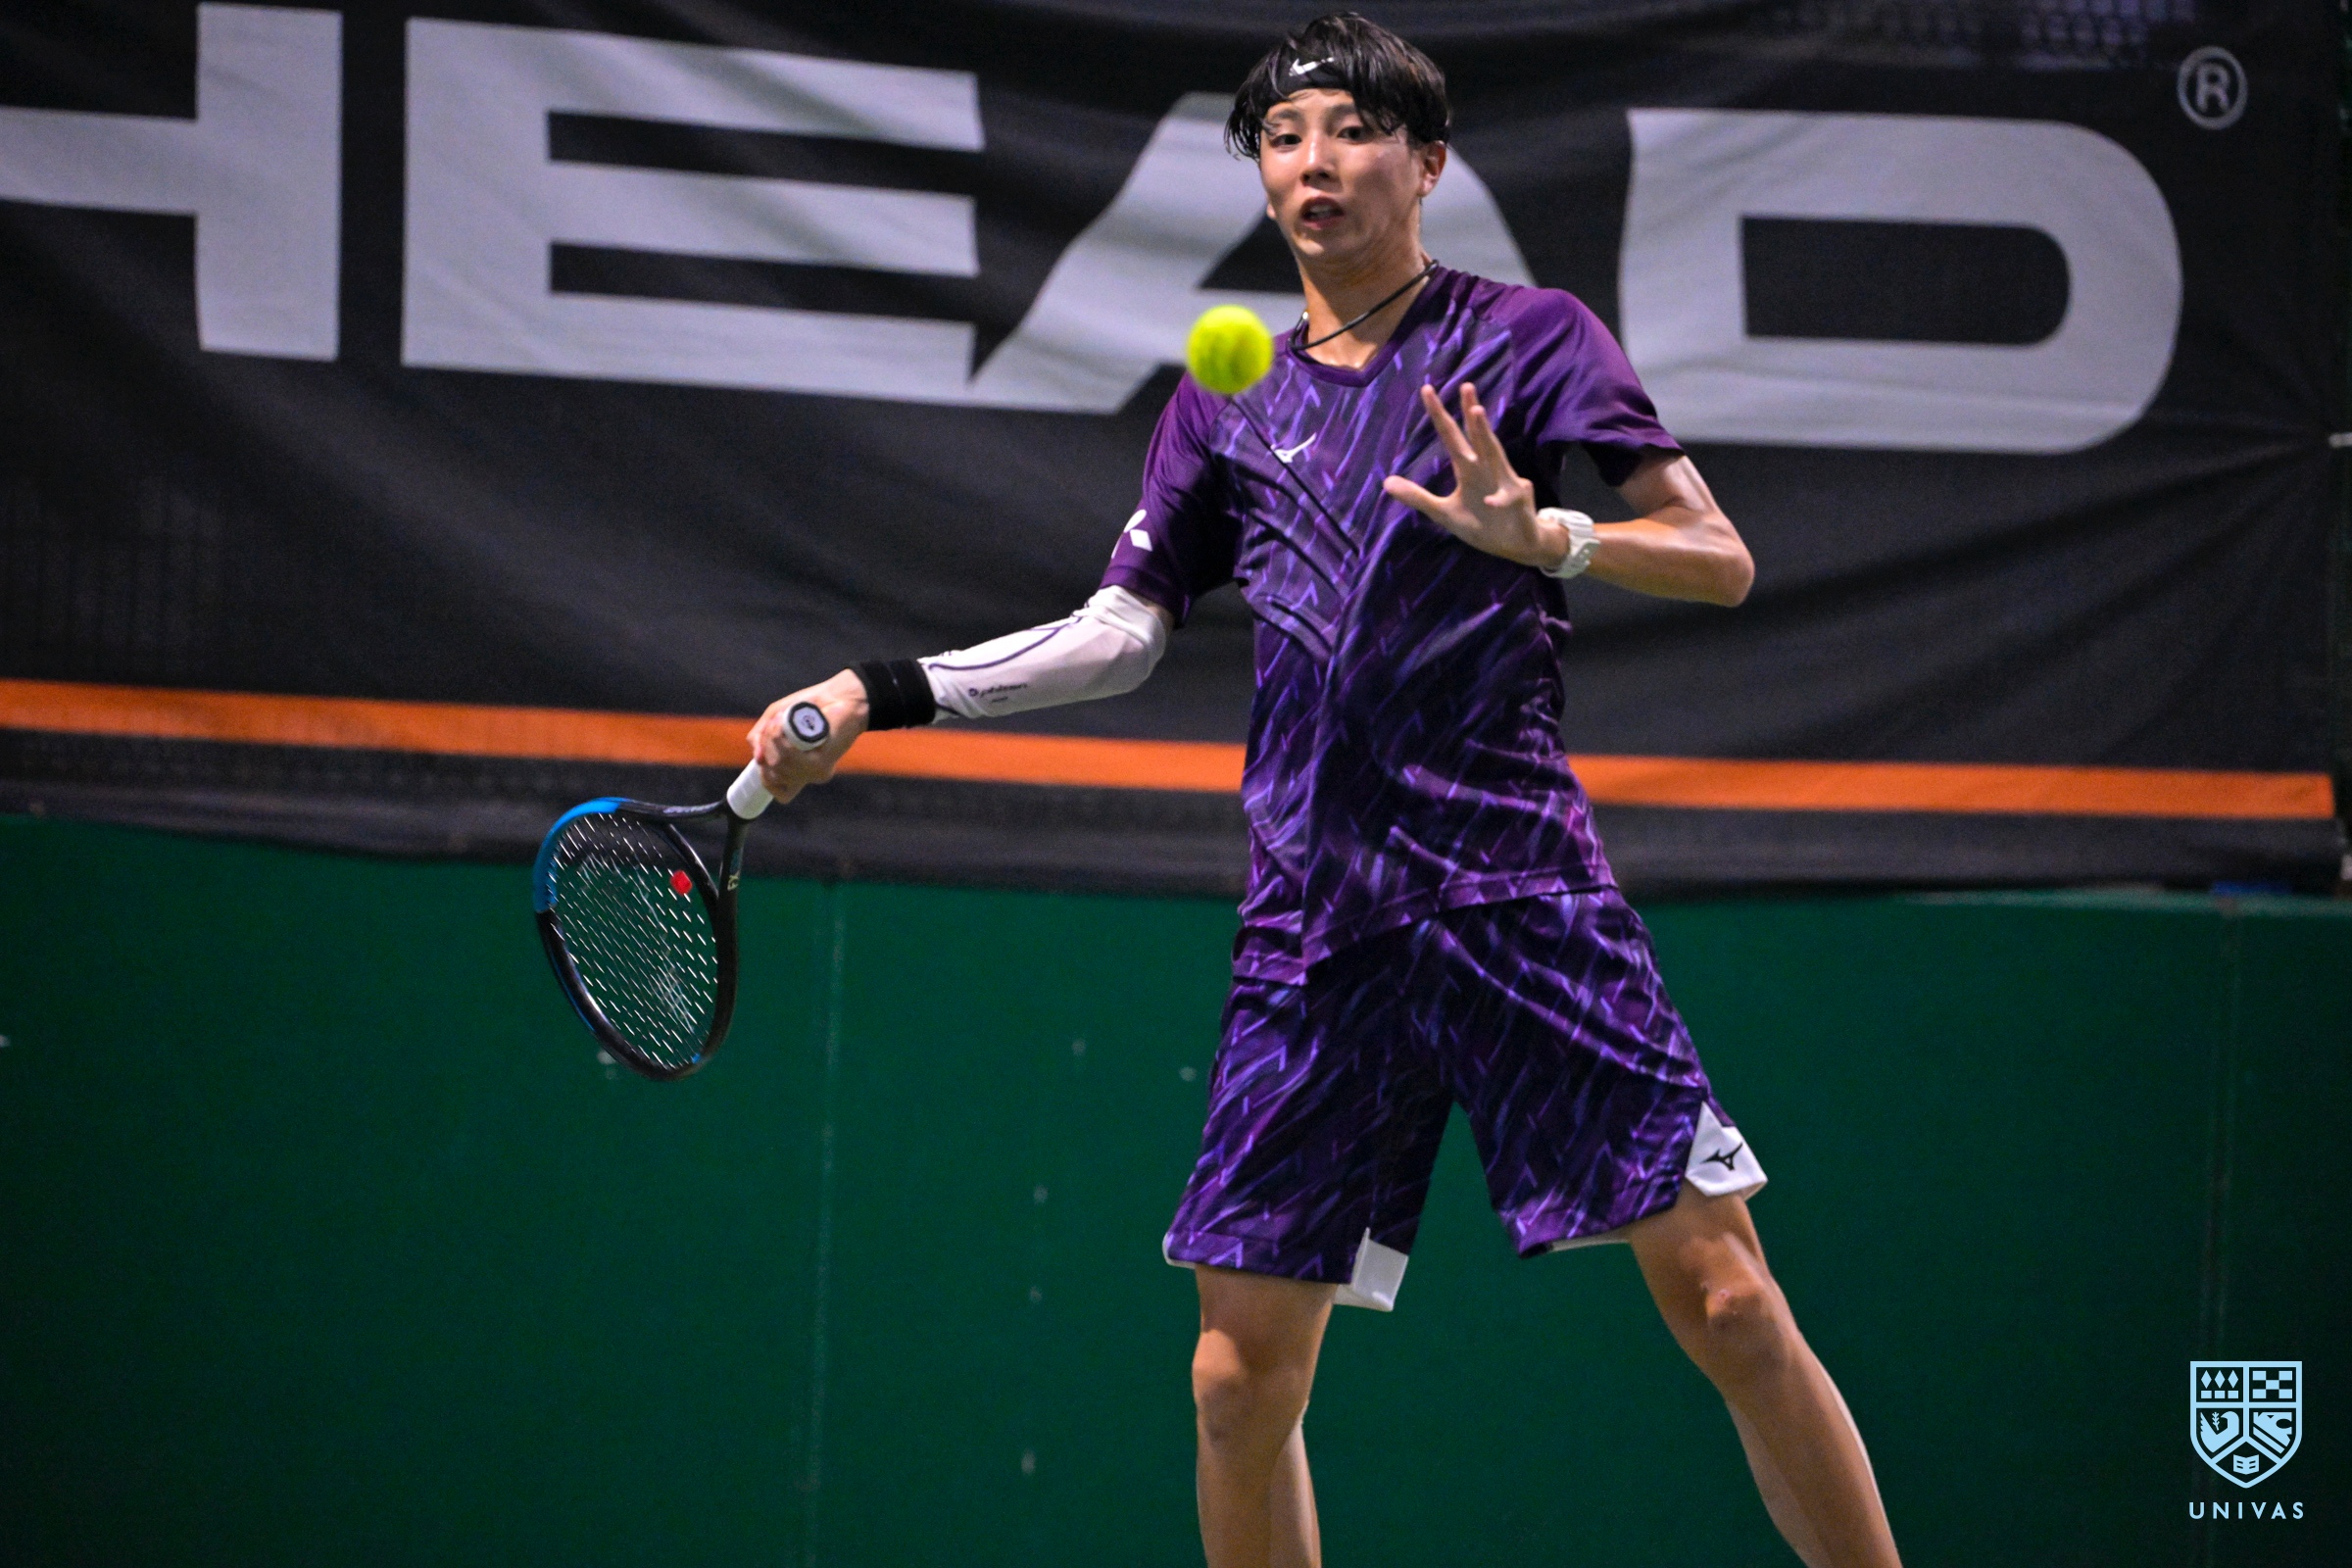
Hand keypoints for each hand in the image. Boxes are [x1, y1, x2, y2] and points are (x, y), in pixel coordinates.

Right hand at [747, 668, 870, 803]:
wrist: (839, 696)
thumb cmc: (808, 707)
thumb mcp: (774, 720)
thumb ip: (761, 739)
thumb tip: (758, 760)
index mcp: (798, 770)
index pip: (778, 791)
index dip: (765, 775)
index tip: (764, 753)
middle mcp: (808, 775)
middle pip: (772, 775)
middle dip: (766, 746)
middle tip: (775, 724)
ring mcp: (815, 771)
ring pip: (778, 765)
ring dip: (773, 738)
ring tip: (782, 719)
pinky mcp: (822, 763)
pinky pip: (790, 758)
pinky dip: (783, 738)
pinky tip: (788, 724)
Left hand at [1381, 381, 1570, 569]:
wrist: (1517, 545)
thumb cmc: (1482, 524)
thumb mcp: (1444, 512)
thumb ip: (1417, 497)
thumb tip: (1386, 482)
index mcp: (1468, 469)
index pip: (1451, 437)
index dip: (1439, 415)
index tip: (1426, 389)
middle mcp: (1487, 469)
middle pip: (1478, 437)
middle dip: (1471, 413)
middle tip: (1466, 386)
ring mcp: (1504, 483)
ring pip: (1495, 454)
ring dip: (1485, 434)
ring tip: (1477, 412)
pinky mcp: (1517, 502)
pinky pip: (1506, 499)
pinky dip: (1499, 500)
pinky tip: (1490, 502)